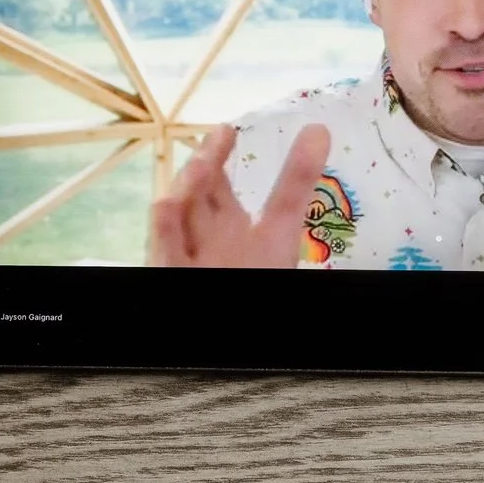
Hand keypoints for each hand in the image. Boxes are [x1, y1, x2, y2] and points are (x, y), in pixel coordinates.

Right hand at [148, 123, 333, 267]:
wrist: (244, 355)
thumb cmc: (260, 282)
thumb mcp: (282, 231)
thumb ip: (297, 179)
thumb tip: (319, 129)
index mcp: (234, 229)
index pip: (224, 187)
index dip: (221, 155)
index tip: (228, 128)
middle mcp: (208, 238)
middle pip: (201, 194)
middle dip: (207, 165)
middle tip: (221, 136)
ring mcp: (189, 256)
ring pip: (180, 216)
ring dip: (188, 188)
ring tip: (202, 165)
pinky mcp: (173, 273)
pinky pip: (165, 250)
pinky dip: (164, 229)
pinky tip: (168, 205)